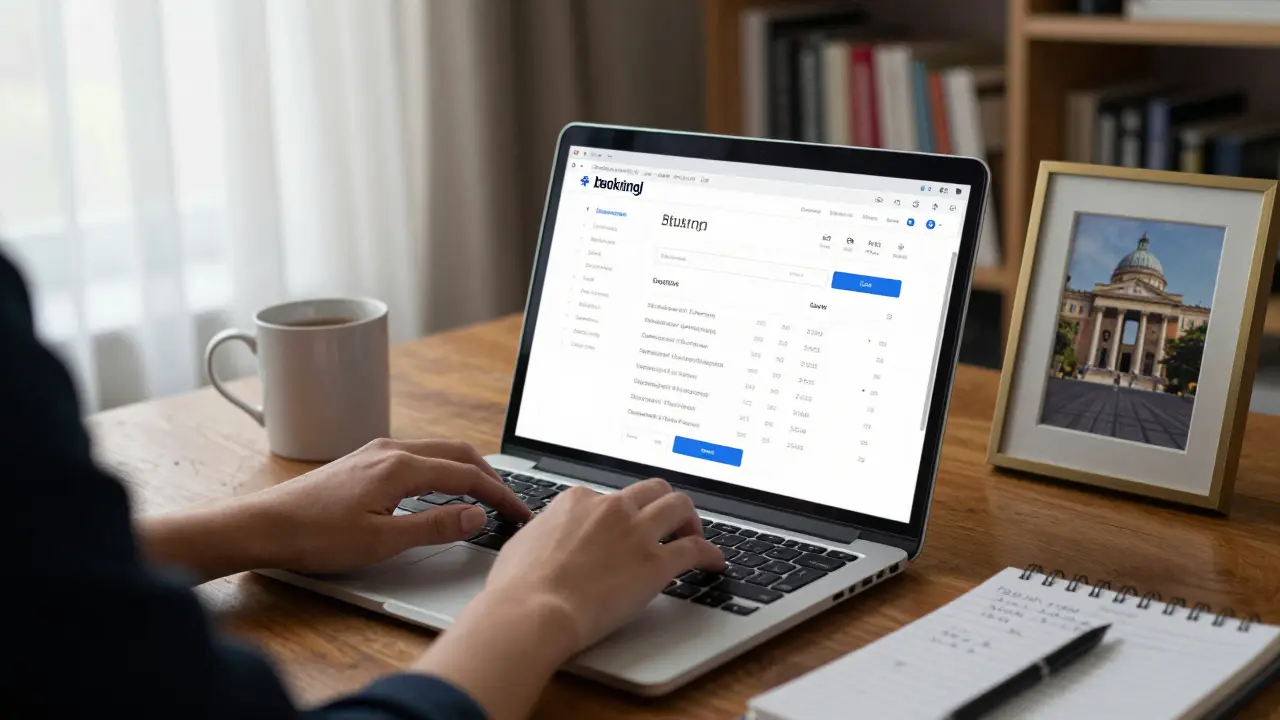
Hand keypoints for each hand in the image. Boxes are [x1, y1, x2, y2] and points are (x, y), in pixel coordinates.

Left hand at [138, 438, 529, 580]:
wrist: (262, 526)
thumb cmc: (315, 536)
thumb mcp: (382, 541)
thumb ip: (435, 526)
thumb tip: (477, 515)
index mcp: (401, 467)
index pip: (468, 475)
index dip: (500, 494)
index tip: (520, 513)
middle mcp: (391, 450)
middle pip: (457, 453)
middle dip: (489, 475)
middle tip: (509, 501)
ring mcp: (375, 452)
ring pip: (436, 452)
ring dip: (465, 469)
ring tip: (482, 495)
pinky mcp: (362, 461)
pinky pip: (416, 456)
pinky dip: (441, 469)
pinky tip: (437, 489)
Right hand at [486, 478, 724, 650]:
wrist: (532, 612)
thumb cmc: (518, 587)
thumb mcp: (524, 544)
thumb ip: (545, 533)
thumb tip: (546, 539)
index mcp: (578, 501)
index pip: (610, 497)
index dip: (621, 515)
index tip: (625, 528)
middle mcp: (610, 508)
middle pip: (651, 490)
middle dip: (662, 503)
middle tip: (668, 522)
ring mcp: (636, 533)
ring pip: (679, 506)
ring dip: (690, 519)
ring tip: (693, 534)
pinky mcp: (655, 563)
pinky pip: (695, 549)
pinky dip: (710, 553)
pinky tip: (714, 562)